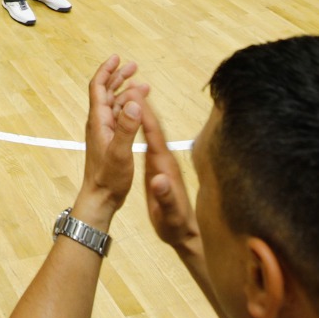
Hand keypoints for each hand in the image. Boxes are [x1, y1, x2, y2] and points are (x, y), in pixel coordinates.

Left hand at [74, 56, 147, 222]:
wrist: (100, 198)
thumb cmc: (109, 178)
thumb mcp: (120, 152)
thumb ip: (126, 127)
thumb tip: (134, 102)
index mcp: (99, 120)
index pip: (98, 87)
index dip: (106, 71)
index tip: (117, 58)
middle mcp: (99, 122)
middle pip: (106, 92)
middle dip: (118, 76)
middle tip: (133, 66)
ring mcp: (104, 132)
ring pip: (113, 104)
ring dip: (125, 91)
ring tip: (142, 84)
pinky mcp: (110, 140)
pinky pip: (118, 116)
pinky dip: (128, 108)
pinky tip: (139, 109)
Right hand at [139, 99, 200, 255]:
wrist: (186, 233)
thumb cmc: (176, 224)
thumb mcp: (169, 213)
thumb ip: (165, 196)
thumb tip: (158, 180)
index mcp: (165, 166)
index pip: (154, 136)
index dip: (146, 115)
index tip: (135, 95)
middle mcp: (165, 159)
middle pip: (154, 127)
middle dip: (144, 106)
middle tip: (133, 84)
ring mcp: (163, 162)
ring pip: (152, 131)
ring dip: (144, 113)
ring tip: (133, 94)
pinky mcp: (160, 166)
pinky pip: (150, 140)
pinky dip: (144, 126)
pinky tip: (138, 121)